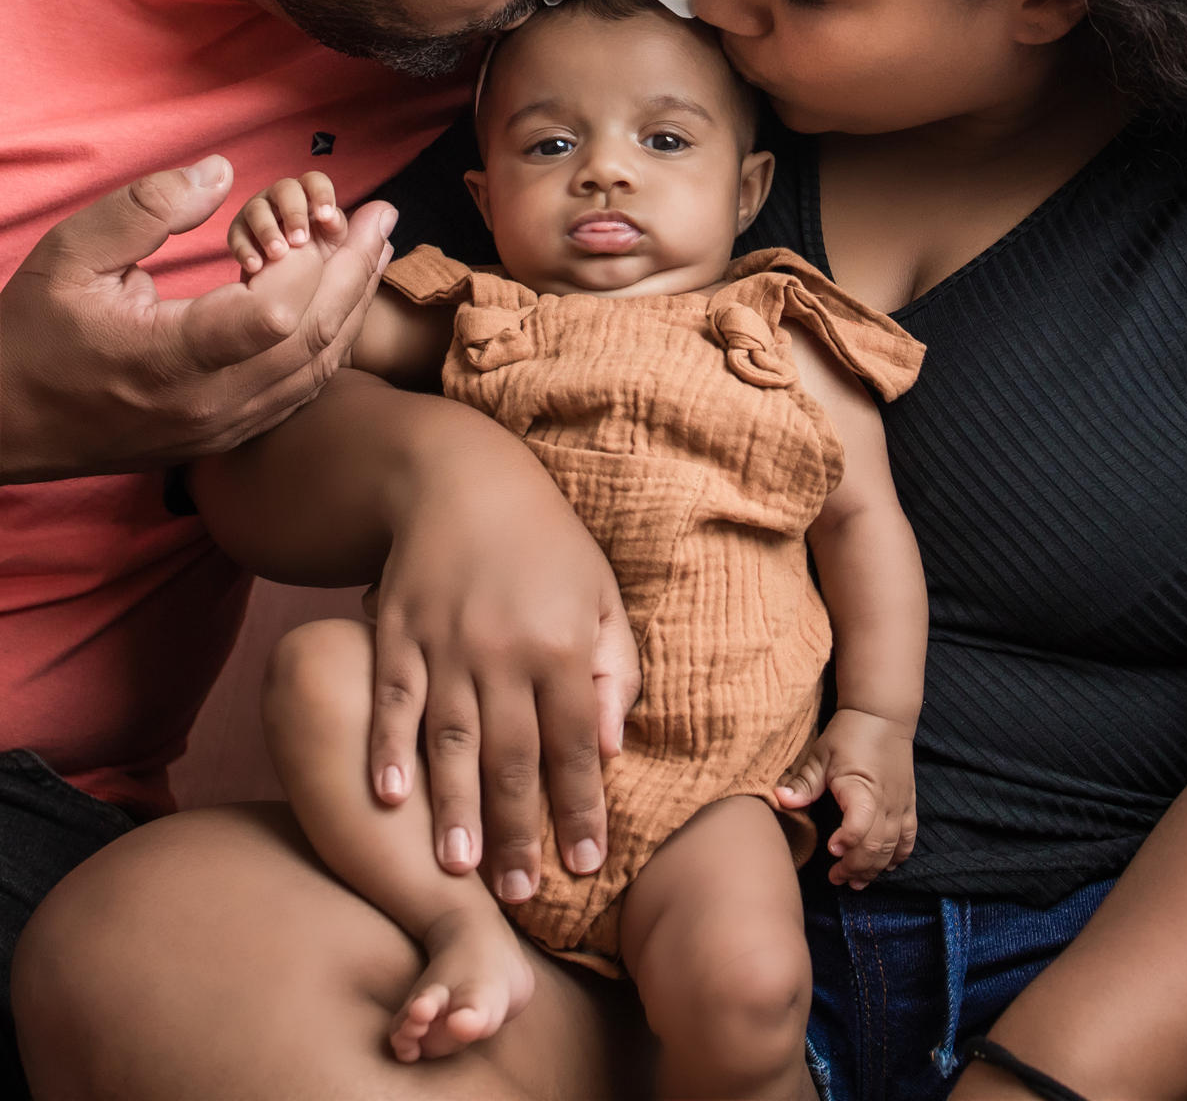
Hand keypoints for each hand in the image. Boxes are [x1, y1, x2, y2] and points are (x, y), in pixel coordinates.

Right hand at [0, 156, 396, 481]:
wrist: (1, 423)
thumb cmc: (30, 336)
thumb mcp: (70, 254)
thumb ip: (146, 209)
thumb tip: (221, 172)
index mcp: (168, 358)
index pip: (273, 315)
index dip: (309, 265)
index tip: (319, 218)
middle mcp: (205, 404)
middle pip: (310, 342)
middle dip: (355, 273)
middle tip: (383, 217)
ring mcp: (219, 429)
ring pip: (313, 372)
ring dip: (351, 308)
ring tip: (377, 251)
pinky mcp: (222, 438)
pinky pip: (297, 393)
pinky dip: (328, 345)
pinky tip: (343, 305)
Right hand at [228, 171, 348, 273]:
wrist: (289, 282)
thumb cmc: (316, 253)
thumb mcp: (333, 241)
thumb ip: (337, 226)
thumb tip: (332, 216)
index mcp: (307, 194)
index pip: (314, 181)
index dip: (321, 193)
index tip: (326, 217)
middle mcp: (280, 196)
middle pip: (285, 188)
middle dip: (294, 213)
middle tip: (301, 241)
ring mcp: (257, 211)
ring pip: (257, 209)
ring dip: (268, 231)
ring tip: (279, 254)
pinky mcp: (238, 231)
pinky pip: (236, 235)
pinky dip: (245, 250)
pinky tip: (256, 266)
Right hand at [366, 405, 641, 900]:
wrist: (462, 475)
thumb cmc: (545, 542)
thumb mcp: (600, 593)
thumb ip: (614, 668)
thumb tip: (610, 747)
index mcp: (564, 643)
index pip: (577, 745)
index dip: (581, 810)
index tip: (586, 867)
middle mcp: (505, 649)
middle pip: (514, 757)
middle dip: (519, 831)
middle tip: (519, 895)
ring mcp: (445, 641)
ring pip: (451, 740)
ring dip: (455, 808)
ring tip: (459, 869)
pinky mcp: (397, 631)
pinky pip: (392, 699)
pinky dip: (388, 749)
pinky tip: (388, 798)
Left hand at [777, 707, 917, 887]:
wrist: (882, 715)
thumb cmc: (849, 733)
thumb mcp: (821, 754)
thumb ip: (804, 782)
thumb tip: (780, 799)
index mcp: (862, 786)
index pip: (861, 822)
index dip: (848, 841)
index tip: (830, 849)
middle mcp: (886, 801)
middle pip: (877, 846)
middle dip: (856, 867)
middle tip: (835, 877)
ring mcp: (900, 805)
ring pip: (893, 849)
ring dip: (874, 868)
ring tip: (854, 881)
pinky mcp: (908, 805)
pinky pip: (908, 840)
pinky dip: (897, 857)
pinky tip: (884, 867)